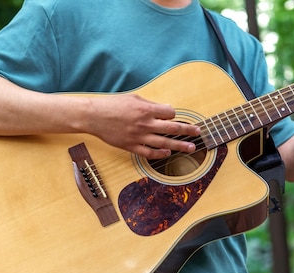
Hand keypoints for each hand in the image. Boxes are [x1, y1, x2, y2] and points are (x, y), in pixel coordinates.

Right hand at [83, 94, 199, 158]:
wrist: (94, 116)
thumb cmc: (113, 104)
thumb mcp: (134, 98)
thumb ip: (150, 104)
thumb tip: (164, 109)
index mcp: (146, 109)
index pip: (169, 112)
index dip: (173, 113)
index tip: (173, 115)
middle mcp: (145, 123)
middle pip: (172, 128)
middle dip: (188, 130)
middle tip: (199, 132)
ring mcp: (139, 136)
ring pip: (164, 143)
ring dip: (179, 146)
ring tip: (191, 148)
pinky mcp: (131, 146)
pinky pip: (149, 153)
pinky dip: (160, 154)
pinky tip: (168, 154)